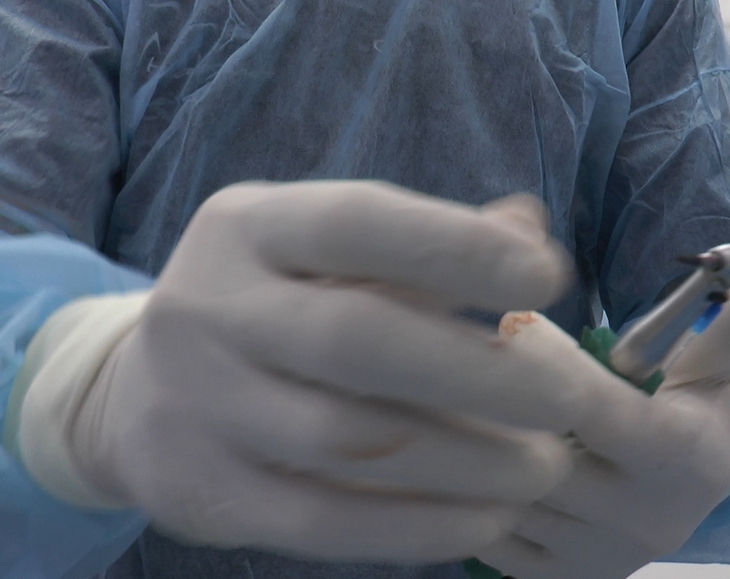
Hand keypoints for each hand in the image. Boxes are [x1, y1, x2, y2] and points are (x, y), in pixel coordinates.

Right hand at [16, 181, 604, 562]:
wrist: (139, 390)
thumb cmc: (278, 305)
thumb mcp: (331, 252)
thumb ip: (428, 242)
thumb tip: (529, 228)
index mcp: (249, 227)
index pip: (359, 223)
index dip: (459, 248)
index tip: (550, 278)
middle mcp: (209, 306)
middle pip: (356, 340)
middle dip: (480, 374)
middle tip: (569, 398)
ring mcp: (196, 404)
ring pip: (346, 442)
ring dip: (466, 462)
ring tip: (544, 468)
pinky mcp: (204, 494)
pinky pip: (322, 522)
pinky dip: (417, 526)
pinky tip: (487, 519)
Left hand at [476, 270, 729, 578]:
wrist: (694, 489)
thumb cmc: (697, 408)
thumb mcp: (720, 362)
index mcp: (681, 456)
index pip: (589, 406)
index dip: (542, 360)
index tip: (514, 322)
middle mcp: (642, 518)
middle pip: (536, 457)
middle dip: (494, 406)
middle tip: (470, 361)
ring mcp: (598, 557)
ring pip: (504, 498)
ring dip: (473, 448)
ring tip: (459, 402)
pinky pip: (487, 536)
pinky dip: (469, 495)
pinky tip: (471, 454)